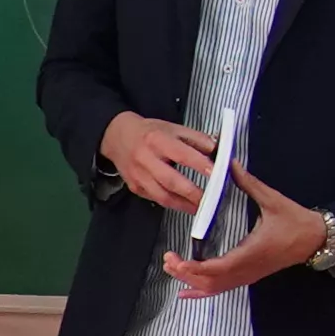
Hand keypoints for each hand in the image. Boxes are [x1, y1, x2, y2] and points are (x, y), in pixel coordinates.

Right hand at [98, 110, 220, 211]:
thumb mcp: (173, 127)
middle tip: (212, 200)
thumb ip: (196, 138)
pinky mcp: (135, 187)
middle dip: (193, 193)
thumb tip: (217, 150)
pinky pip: (156, 199)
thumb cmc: (149, 132)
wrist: (117, 137)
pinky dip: (172, 204)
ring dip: (184, 205)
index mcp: (157, 140)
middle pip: (171, 180)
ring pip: (162, 196)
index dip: (200, 165)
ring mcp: (138, 176)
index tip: (217, 174)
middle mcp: (145, 159)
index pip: (182, 154)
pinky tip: (185, 206)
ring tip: (201, 208)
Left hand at [163, 168, 330, 297]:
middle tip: (168, 259)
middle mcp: (248, 269)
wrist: (316, 239)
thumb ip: (248, 183)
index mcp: (252, 251)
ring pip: (215, 289)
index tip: (179, 261)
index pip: (219, 267)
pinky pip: (222, 289)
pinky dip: (202, 292)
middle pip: (211, 282)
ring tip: (171, 267)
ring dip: (191, 281)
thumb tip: (229, 164)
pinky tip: (185, 291)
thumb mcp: (272, 199)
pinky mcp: (249, 276)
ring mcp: (248, 276)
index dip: (197, 267)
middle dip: (186, 273)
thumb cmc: (296, 221)